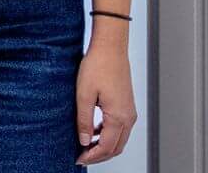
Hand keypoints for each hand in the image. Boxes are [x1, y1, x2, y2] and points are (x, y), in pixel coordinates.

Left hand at [76, 31, 136, 163]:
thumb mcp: (83, 94)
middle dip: (99, 156)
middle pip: (116, 147)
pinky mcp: (127, 106)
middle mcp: (128, 117)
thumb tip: (84, 141)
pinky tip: (93, 132)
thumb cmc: (97, 66)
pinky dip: (108, 135)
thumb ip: (84, 120)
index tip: (78, 159)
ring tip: (85, 147)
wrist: (110, 48)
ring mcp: (129, 112)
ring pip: (119, 139)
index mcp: (118, 117)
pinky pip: (119, 128)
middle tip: (81, 157)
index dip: (92, 156)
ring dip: (104, 146)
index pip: (107, 147)